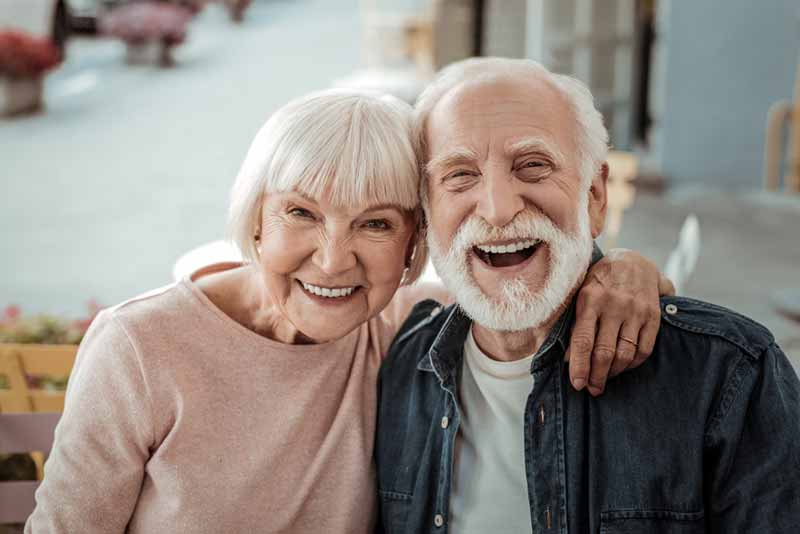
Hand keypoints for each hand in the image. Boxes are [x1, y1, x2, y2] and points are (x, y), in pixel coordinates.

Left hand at [567, 248, 672, 395]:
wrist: (633, 261)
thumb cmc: (599, 281)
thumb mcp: (580, 293)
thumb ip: (575, 322)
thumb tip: (566, 357)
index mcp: (590, 299)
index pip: (582, 340)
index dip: (579, 366)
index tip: (577, 384)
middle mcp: (614, 305)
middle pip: (604, 352)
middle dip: (596, 376)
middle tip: (591, 389)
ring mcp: (635, 311)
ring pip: (625, 354)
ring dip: (613, 373)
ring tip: (604, 381)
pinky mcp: (653, 317)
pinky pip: (644, 350)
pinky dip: (632, 364)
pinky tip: (622, 368)